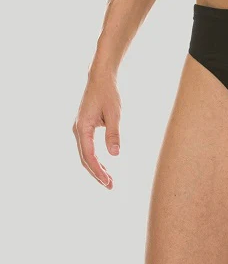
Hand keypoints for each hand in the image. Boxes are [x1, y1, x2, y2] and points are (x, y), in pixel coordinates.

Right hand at [72, 70, 121, 188]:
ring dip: (96, 167)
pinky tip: (104, 164)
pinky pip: (88, 147)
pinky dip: (95, 157)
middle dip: (97, 173)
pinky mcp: (85, 126)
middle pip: (85, 158)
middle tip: (110, 186)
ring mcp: (80, 128)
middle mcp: (78, 130)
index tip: (108, 182)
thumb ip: (113, 133)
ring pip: (86, 153)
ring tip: (109, 179)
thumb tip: (115, 154)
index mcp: (82, 128)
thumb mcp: (114, 113)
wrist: (101, 77)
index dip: (98, 171)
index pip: (89, 156)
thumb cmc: (108, 94)